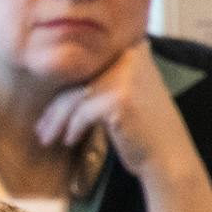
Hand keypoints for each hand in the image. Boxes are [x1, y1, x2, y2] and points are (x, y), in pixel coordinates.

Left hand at [33, 39, 192, 179]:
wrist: (170, 159)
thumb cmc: (145, 132)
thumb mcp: (127, 94)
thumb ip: (103, 80)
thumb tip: (60, 84)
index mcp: (133, 51)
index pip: (87, 68)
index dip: (65, 90)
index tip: (50, 111)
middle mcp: (131, 58)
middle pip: (79, 81)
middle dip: (56, 107)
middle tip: (42, 127)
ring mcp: (125, 76)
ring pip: (76, 97)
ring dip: (57, 121)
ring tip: (48, 137)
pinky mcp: (119, 98)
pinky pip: (82, 113)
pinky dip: (73, 129)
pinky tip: (70, 141)